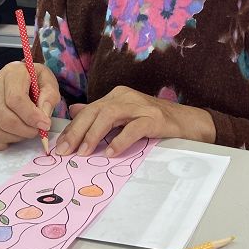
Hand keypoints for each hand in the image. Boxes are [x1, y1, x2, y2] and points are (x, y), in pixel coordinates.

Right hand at [0, 61, 61, 150]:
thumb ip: (49, 97)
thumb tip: (43, 116)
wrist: (25, 78)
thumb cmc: (36, 79)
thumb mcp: (49, 81)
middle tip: (38, 130)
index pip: (15, 99)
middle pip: (4, 117)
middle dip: (25, 130)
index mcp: (11, 74)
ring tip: (28, 130)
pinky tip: (12, 139)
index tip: (45, 124)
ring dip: (15, 137)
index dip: (31, 116)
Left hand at [55, 85, 215, 157]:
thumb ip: (100, 113)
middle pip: (95, 111)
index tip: (60, 147)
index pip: (89, 110)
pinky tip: (111, 153)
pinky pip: (133, 128)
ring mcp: (141, 106)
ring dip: (94, 135)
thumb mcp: (124, 116)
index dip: (73, 128)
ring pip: (110, 115)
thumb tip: (74, 110)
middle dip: (77, 131)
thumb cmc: (155, 122)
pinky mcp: (154, 119)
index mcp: (117, 96)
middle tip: (65, 151)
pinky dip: (120, 141)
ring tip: (84, 152)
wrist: (188, 122)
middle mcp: (126, 96)